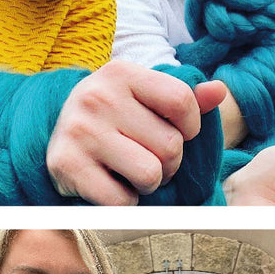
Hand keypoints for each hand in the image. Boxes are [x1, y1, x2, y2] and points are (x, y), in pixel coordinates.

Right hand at [47, 60, 226, 205]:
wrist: (56, 134)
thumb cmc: (114, 116)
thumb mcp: (145, 97)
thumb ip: (185, 97)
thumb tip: (219, 91)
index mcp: (121, 73)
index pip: (182, 101)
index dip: (190, 126)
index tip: (177, 132)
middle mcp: (97, 97)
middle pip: (170, 146)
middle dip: (169, 162)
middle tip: (149, 158)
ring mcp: (80, 131)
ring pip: (150, 175)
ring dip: (149, 184)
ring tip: (132, 172)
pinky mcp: (66, 165)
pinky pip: (121, 200)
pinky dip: (125, 201)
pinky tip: (112, 184)